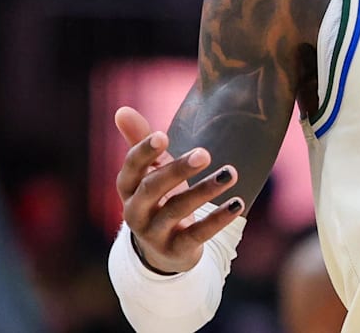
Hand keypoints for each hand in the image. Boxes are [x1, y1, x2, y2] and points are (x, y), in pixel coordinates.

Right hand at [114, 106, 243, 273]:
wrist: (162, 249)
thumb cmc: (159, 197)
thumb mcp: (151, 170)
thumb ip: (140, 141)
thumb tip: (122, 110)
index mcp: (129, 188)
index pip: (131, 168)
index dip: (144, 152)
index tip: (164, 136)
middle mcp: (135, 211)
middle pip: (152, 188)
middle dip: (178, 170)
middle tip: (206, 153)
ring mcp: (154, 233)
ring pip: (177, 210)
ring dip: (205, 191)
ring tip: (232, 173)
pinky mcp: (176, 250)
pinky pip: (197, 234)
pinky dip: (218, 219)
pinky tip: (238, 203)